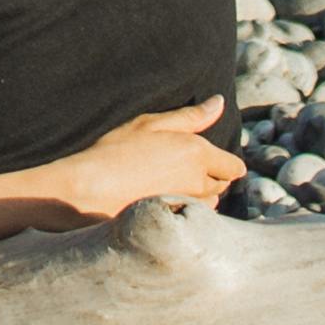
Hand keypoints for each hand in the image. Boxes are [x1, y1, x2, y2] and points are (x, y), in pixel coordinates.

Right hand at [68, 106, 238, 217]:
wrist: (90, 189)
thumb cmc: (116, 150)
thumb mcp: (150, 123)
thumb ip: (190, 116)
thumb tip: (218, 102)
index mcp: (197, 153)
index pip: (234, 167)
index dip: (226, 163)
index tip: (211, 160)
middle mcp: (199, 182)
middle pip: (223, 185)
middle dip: (212, 178)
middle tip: (184, 169)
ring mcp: (187, 205)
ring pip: (210, 203)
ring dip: (202, 196)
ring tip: (174, 186)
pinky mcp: (175, 222)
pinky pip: (193, 217)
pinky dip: (188, 210)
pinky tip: (165, 200)